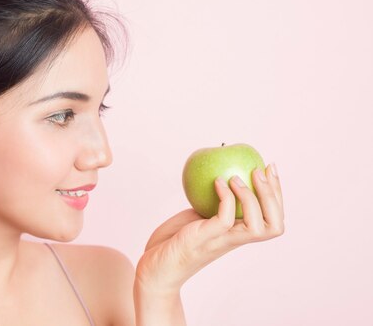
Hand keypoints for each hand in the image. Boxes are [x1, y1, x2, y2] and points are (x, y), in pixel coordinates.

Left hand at [134, 163, 284, 294]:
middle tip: (259, 170)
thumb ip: (212, 203)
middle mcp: (235, 239)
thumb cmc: (176, 240)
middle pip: (274, 225)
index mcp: (239, 233)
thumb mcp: (199, 216)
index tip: (269, 168)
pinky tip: (217, 182)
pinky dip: (225, 198)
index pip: (273, 219)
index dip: (278, 194)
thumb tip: (220, 172)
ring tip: (236, 177)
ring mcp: (220, 241)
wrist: (156, 266)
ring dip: (252, 198)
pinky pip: (224, 219)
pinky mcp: (203, 239)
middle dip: (273, 195)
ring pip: (258, 227)